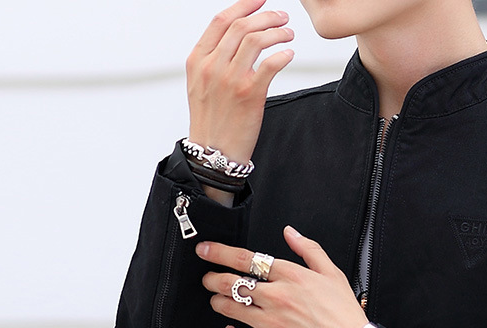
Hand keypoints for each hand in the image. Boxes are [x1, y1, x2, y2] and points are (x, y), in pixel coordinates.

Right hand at [186, 0, 294, 162]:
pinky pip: (270, 64)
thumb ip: (212, 61)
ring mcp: (230, 79)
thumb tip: (235, 40)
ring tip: (288, 34)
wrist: (214, 153)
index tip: (260, 0)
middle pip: (241, 26)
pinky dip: (283, 55)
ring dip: (277, 32)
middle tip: (281, 18)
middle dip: (266, 16)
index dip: (244, 5)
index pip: (221, 21)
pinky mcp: (250, 95)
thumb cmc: (211, 121)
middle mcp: (212, 66)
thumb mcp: (200, 85)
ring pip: (256, 40)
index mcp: (197, 60)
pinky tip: (289, 54)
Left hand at [198, 226, 372, 327]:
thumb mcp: (333, 274)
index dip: (220, 252)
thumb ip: (309, 250)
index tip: (206, 250)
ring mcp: (271, 322)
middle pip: (230, 281)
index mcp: (292, 276)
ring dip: (217, 302)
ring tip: (218, 302)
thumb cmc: (346, 315)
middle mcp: (278, 296)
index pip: (247, 259)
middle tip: (208, 279)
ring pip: (228, 307)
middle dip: (212, 278)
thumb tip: (289, 232)